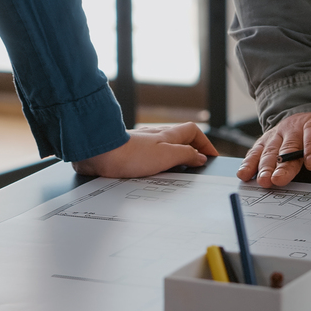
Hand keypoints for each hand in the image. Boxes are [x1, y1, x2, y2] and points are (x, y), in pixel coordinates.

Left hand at [72, 122, 219, 177]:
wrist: (99, 155)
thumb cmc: (130, 154)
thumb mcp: (166, 156)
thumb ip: (185, 155)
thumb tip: (199, 157)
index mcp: (168, 135)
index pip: (193, 132)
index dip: (205, 143)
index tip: (212, 157)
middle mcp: (156, 137)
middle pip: (180, 141)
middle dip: (190, 153)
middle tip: (197, 169)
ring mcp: (142, 145)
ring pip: (165, 150)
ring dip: (174, 162)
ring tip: (178, 177)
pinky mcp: (129, 155)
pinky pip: (149, 159)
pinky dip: (157, 167)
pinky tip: (154, 178)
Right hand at [238, 112, 310, 187]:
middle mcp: (295, 127)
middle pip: (288, 146)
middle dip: (283, 164)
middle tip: (280, 181)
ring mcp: (278, 135)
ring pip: (270, 150)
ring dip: (264, 166)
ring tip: (263, 181)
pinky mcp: (267, 142)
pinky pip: (256, 152)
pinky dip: (250, 163)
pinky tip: (245, 174)